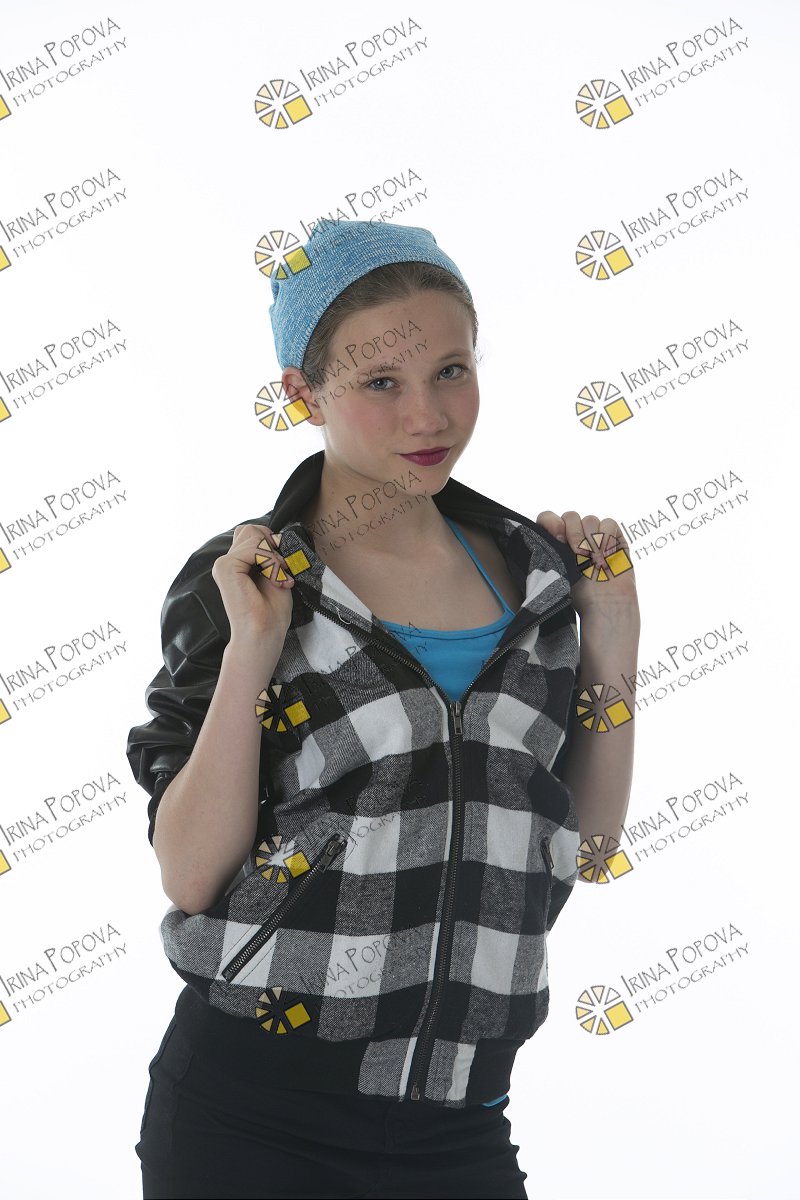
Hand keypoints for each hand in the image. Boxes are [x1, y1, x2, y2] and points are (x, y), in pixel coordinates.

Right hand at [212, 524, 295, 640]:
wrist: (263, 633)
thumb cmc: (271, 610)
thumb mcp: (274, 572)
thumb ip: (268, 551)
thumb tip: (274, 534)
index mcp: (237, 563)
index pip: (253, 532)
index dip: (272, 543)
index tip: (283, 567)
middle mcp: (227, 561)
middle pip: (253, 529)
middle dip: (273, 546)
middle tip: (282, 571)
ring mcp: (224, 563)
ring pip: (255, 535)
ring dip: (274, 557)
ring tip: (279, 579)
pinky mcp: (225, 567)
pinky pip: (255, 548)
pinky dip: (271, 562)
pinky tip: (275, 581)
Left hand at [536, 510, 638, 621]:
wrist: (604, 604)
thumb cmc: (579, 593)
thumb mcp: (557, 570)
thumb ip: (550, 548)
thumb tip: (551, 530)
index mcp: (557, 541)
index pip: (548, 519)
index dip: (551, 523)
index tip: (558, 539)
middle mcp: (576, 535)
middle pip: (570, 516)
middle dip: (574, 533)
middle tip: (579, 554)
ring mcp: (595, 535)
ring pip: (590, 519)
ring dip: (591, 540)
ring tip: (595, 561)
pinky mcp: (614, 536)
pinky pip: (609, 523)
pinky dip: (607, 537)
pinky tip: (606, 555)